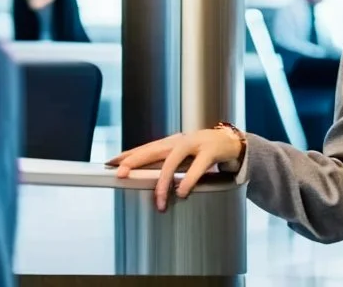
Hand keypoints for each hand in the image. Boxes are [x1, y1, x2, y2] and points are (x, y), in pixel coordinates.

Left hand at [106, 128, 242, 210]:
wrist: (233, 142)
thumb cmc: (204, 151)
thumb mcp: (182, 156)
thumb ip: (166, 165)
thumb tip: (146, 180)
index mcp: (171, 143)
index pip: (145, 148)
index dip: (127, 155)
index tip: (109, 163)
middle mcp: (179, 141)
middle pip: (152, 150)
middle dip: (134, 161)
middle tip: (120, 174)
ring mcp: (194, 144)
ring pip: (173, 161)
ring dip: (164, 181)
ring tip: (160, 201)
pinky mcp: (210, 151)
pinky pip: (197, 167)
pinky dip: (188, 180)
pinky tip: (182, 192)